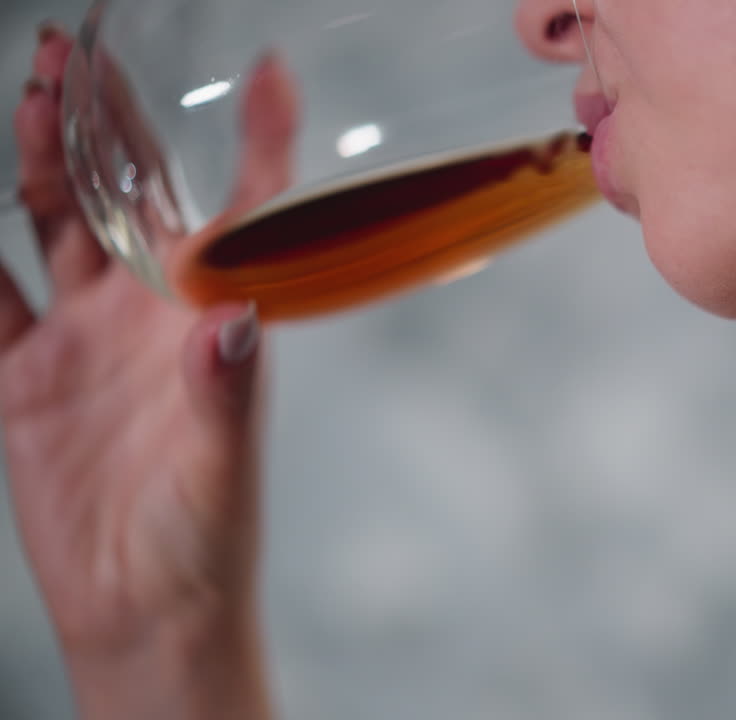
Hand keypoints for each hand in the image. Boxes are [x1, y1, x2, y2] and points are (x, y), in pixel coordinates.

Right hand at [2, 23, 292, 718]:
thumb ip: (226, 394)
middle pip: (131, 197)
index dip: (259, 144)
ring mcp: (82, 339)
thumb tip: (234, 323)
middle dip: (110, 125)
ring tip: (33, 96)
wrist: (146, 608)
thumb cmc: (207, 539)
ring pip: (58, 226)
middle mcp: (149, 316)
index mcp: (209, 321)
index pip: (243, 215)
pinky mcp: (22, 375)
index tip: (266, 73)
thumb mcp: (223, 468)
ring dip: (45, 163)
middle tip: (79, 54)